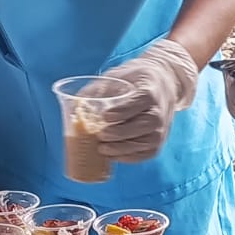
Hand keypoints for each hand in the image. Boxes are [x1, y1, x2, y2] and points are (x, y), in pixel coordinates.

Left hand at [98, 39, 198, 161]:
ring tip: (102, 148)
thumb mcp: (115, 77)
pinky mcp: (158, 142)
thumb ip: (95, 90)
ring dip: (123, 148)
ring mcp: (161, 128)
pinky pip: (146, 153)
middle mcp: (160, 110)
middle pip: (145, 124)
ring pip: (146, 142)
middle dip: (121, 132)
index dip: (124, 110)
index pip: (141, 101)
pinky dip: (130, 157)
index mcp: (150, 90)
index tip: (106, 116)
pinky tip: (113, 155)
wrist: (160, 85)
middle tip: (101, 135)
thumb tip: (73, 107)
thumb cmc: (132, 81)